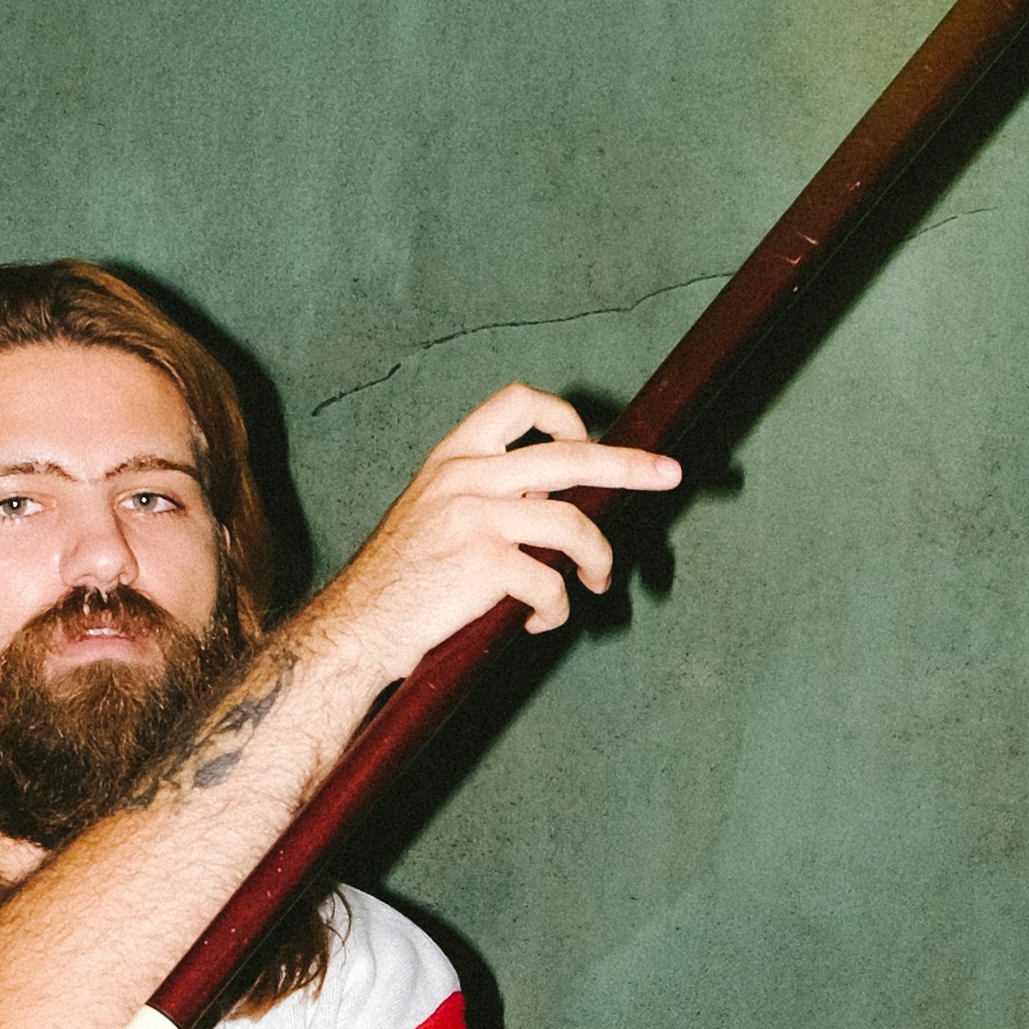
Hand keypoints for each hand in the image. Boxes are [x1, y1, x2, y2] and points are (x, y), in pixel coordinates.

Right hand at [315, 384, 681, 688]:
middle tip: (670, 474)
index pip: (519, 402)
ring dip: (598, 559)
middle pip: (569, 456)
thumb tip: (554, 500)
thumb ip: (487, 493)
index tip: (589, 442)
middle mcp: (466, 476)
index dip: (565, 417)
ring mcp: (475, 518)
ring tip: (597, 582)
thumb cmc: (399, 580)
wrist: (357, 626)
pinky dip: (555, 610)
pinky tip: (534, 624)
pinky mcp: (484, 565)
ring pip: (572, 525)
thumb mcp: (434, 512)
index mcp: (454, 456)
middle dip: (629, 466)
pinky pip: (550, 583)